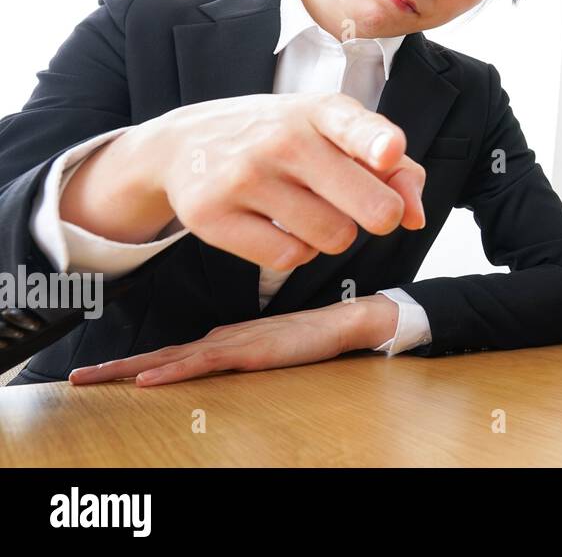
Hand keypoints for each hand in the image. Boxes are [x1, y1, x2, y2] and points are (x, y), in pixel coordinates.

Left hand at [67, 295, 398, 386]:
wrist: (341, 322)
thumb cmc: (310, 337)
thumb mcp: (266, 349)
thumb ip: (240, 353)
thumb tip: (216, 361)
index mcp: (222, 338)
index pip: (170, 352)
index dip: (134, 363)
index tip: (102, 374)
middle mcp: (219, 338)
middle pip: (160, 353)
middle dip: (117, 367)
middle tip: (78, 378)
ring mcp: (231, 343)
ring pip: (171, 358)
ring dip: (129, 369)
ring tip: (95, 379)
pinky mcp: (246, 352)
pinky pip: (200, 364)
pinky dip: (171, 371)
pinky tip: (147, 380)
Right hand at [138, 91, 425, 268]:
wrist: (183, 144)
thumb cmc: (281, 139)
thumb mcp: (335, 132)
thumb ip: (392, 166)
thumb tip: (417, 216)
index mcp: (320, 111)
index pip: (353, 125)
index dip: (377, 142)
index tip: (388, 152)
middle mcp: (283, 139)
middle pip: (369, 205)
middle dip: (382, 216)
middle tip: (369, 210)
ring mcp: (245, 177)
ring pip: (334, 237)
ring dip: (334, 234)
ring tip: (309, 209)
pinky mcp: (213, 216)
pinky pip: (289, 258)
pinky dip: (295, 251)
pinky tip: (278, 226)